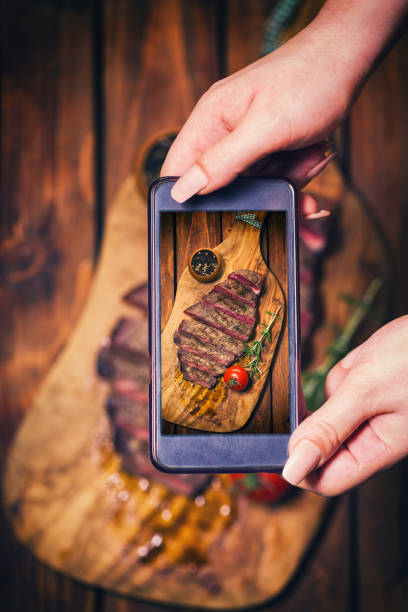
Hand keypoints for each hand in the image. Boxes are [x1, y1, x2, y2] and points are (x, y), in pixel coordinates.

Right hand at [161, 19, 354, 208]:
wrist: (349, 60)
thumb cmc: (308, 79)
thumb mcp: (264, 127)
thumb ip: (222, 161)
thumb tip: (182, 191)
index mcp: (210, 121)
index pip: (179, 169)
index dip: (187, 197)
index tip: (212, 216)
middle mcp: (225, 131)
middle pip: (224, 185)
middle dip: (257, 190)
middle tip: (284, 174)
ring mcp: (249, 140)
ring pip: (256, 184)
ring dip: (286, 179)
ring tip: (307, 156)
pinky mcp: (271, 145)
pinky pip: (276, 175)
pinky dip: (297, 172)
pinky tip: (312, 157)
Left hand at [282, 316, 407, 494]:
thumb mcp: (367, 391)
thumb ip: (328, 429)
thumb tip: (293, 469)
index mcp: (379, 449)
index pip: (327, 479)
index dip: (300, 464)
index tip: (282, 439)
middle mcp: (375, 436)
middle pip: (325, 438)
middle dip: (326, 410)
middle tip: (346, 387)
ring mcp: (372, 412)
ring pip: (331, 406)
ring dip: (340, 383)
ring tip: (370, 365)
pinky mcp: (371, 391)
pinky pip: (342, 385)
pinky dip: (348, 370)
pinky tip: (371, 358)